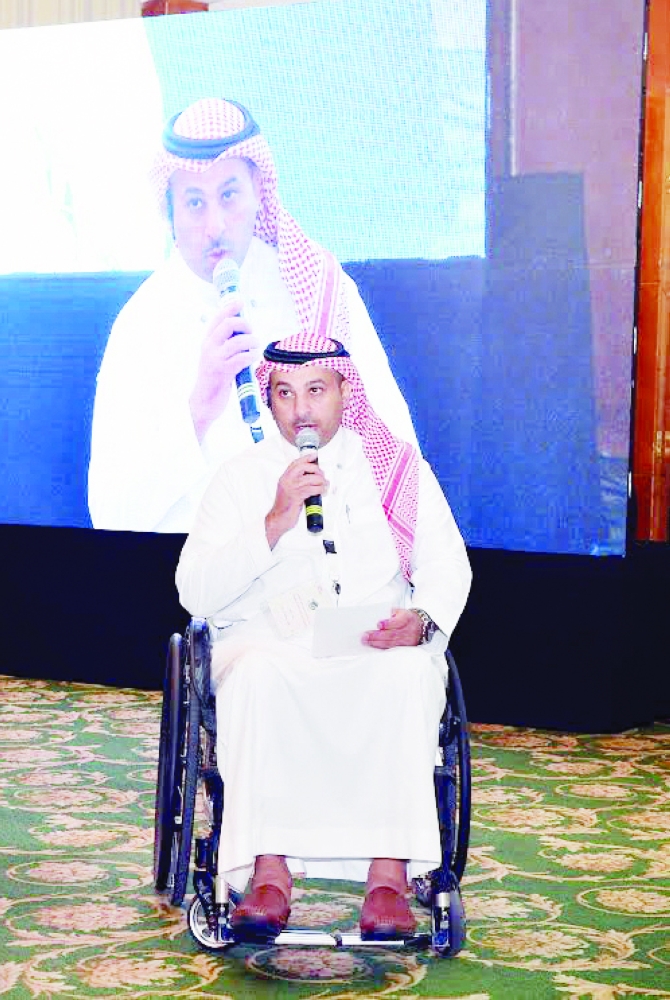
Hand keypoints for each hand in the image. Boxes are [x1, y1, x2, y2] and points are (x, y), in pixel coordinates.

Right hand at [189, 294, 259, 441]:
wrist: (203, 403)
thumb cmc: (214, 381)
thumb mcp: (216, 359)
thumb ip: (226, 346)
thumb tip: (243, 333)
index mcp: (207, 342)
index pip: (217, 318)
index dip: (229, 307)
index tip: (239, 301)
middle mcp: (209, 347)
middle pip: (229, 324)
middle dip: (245, 325)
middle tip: (251, 333)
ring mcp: (215, 359)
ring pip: (238, 341)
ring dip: (252, 341)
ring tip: (254, 347)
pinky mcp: (223, 372)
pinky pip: (242, 358)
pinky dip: (251, 356)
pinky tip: (253, 358)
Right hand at [265, 454, 327, 548]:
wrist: (278, 519)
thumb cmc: (284, 507)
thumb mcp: (288, 491)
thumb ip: (296, 483)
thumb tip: (311, 478)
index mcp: (284, 478)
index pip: (295, 463)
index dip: (306, 458)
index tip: (314, 456)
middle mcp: (287, 481)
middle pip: (304, 467)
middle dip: (316, 470)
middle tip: (322, 476)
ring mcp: (292, 488)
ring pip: (311, 478)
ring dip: (321, 481)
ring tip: (324, 485)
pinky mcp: (297, 496)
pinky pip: (313, 489)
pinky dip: (320, 489)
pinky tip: (322, 491)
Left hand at [362, 608, 422, 648]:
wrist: (420, 625)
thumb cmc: (406, 617)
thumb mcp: (400, 611)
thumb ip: (390, 614)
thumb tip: (377, 621)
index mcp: (408, 618)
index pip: (398, 621)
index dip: (388, 624)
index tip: (378, 624)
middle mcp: (409, 630)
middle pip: (392, 634)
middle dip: (377, 636)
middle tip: (365, 636)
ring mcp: (408, 640)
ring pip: (392, 643)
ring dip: (377, 643)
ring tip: (367, 642)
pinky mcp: (406, 648)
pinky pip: (393, 649)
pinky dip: (382, 648)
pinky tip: (374, 646)